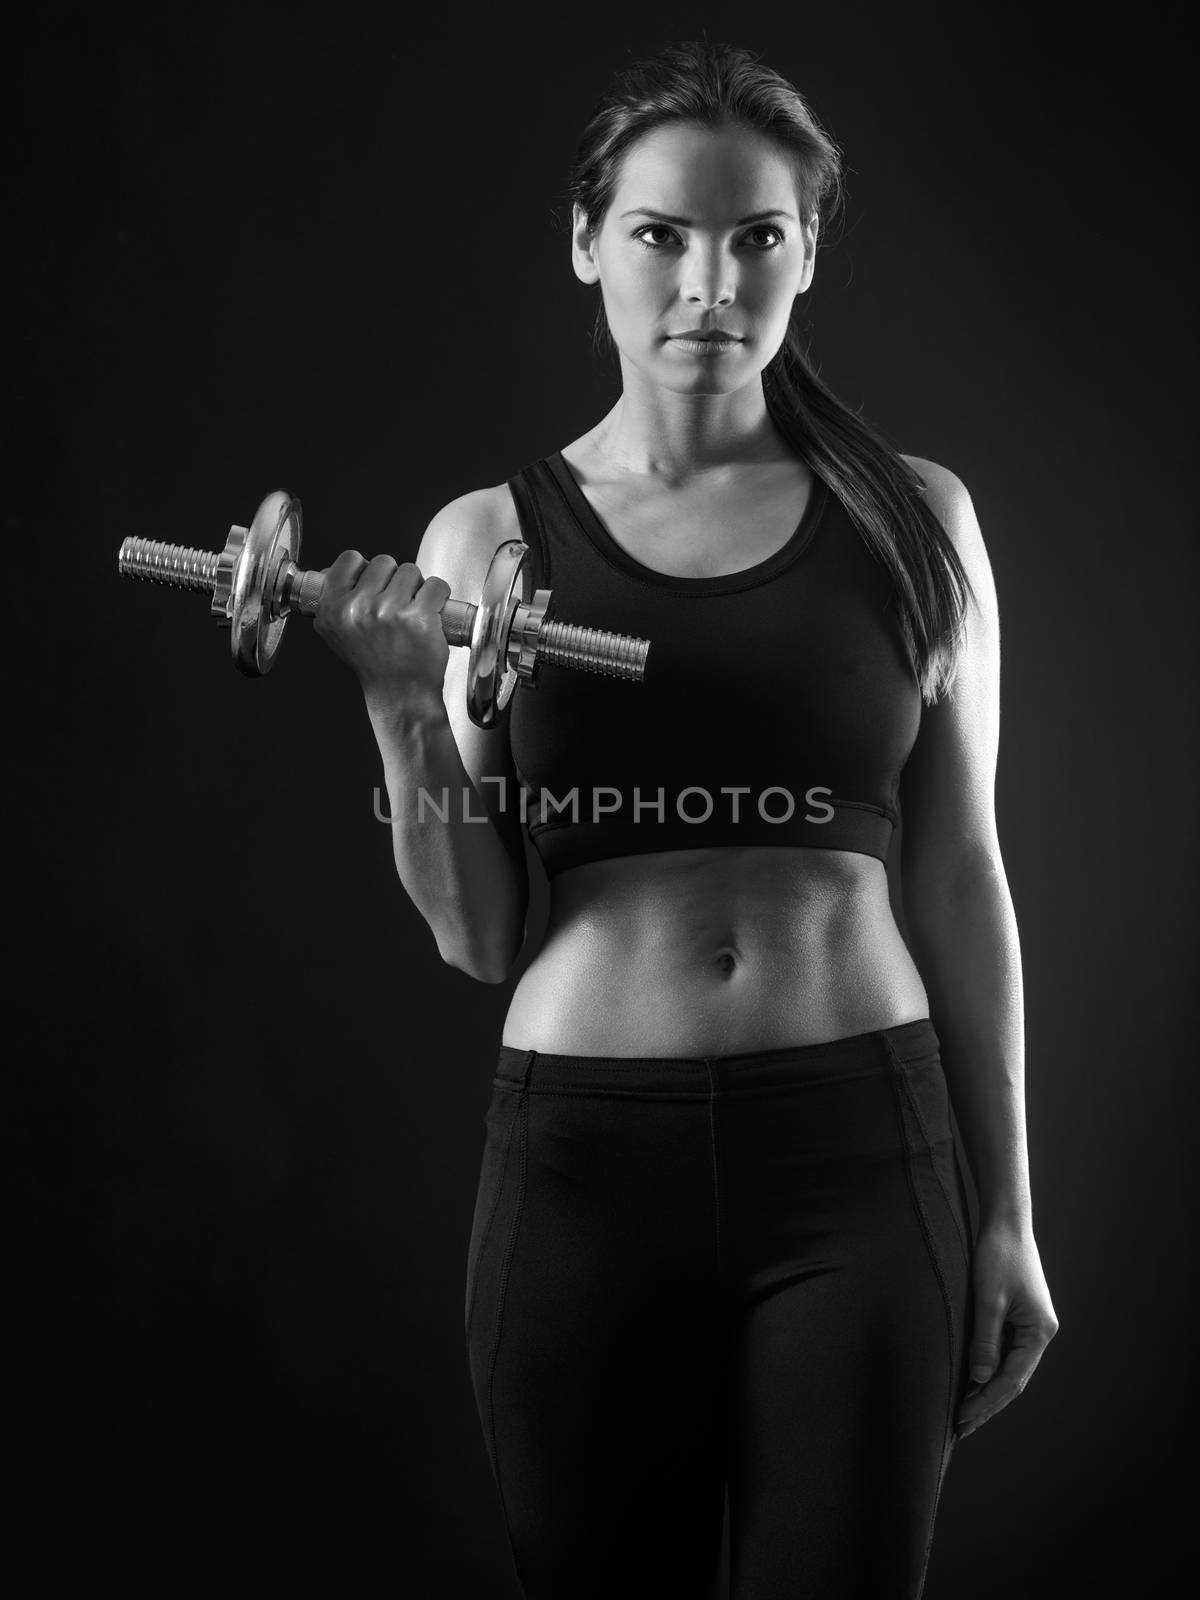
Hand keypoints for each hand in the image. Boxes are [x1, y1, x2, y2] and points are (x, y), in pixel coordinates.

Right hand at [313, 550, 451, 711]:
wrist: (400, 693)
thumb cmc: (374, 663)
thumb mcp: (337, 633)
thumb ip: (333, 601)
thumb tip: (331, 571)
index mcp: (333, 609)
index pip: (350, 560)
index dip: (366, 568)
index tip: (375, 585)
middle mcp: (358, 609)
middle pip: (384, 562)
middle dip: (394, 579)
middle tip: (396, 605)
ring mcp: (389, 612)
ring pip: (411, 571)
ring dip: (417, 587)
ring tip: (412, 611)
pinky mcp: (419, 617)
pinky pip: (436, 585)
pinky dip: (439, 595)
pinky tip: (432, 612)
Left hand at [955, 1218, 1058, 1440]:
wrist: (1006, 1221)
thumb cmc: (998, 1254)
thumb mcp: (988, 1298)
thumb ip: (985, 1340)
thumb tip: (978, 1379)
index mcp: (1039, 1331)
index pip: (1011, 1379)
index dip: (986, 1402)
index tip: (962, 1419)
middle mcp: (1039, 1333)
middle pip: (1013, 1380)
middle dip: (987, 1404)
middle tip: (960, 1428)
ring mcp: (1030, 1326)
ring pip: (1008, 1369)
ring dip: (987, 1391)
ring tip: (964, 1415)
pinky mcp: (1018, 1317)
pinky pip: (1003, 1352)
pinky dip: (987, 1370)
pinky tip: (971, 1382)